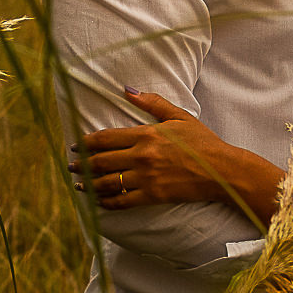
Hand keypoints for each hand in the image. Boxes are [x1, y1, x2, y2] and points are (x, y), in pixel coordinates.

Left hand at [70, 89, 279, 217]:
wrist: (222, 170)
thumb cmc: (202, 142)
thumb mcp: (178, 116)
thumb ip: (152, 103)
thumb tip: (126, 89)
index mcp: (145, 134)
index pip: (105, 138)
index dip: (86, 143)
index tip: (75, 145)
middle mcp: (142, 156)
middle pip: (101, 161)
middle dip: (81, 164)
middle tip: (70, 166)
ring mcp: (146, 178)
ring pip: (108, 183)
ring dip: (89, 184)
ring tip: (79, 184)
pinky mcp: (153, 196)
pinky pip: (123, 201)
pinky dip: (107, 203)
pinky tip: (99, 202)